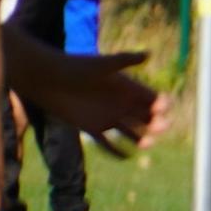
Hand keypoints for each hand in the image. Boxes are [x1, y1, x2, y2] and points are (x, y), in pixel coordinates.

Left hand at [41, 51, 173, 154]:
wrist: (47, 79)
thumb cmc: (75, 67)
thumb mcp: (102, 64)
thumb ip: (124, 61)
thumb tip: (148, 54)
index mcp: (126, 88)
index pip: (150, 98)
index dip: (160, 103)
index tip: (163, 107)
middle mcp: (120, 104)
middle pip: (145, 117)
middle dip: (156, 123)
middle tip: (162, 127)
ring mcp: (108, 118)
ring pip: (131, 132)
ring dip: (141, 138)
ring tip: (147, 143)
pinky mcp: (93, 129)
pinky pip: (109, 145)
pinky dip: (117, 152)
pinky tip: (127, 156)